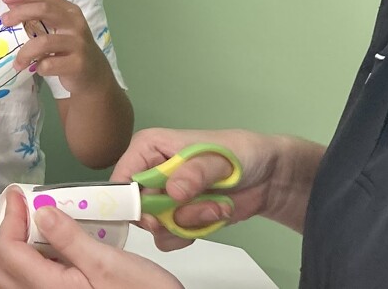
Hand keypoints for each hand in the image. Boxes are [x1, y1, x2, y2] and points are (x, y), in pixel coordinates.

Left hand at [0, 0, 112, 95]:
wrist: (94, 74)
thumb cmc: (70, 49)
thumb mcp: (60, 29)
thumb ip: (40, 18)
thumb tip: (11, 6)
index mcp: (70, 11)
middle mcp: (75, 23)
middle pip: (45, 10)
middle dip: (21, 13)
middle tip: (4, 21)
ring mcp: (78, 44)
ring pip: (44, 42)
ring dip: (25, 53)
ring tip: (17, 63)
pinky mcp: (77, 64)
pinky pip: (49, 64)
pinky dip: (39, 68)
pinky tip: (39, 69)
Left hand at [0, 188, 182, 288]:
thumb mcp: (109, 262)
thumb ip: (70, 239)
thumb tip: (39, 211)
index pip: (6, 252)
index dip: (6, 218)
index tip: (19, 193)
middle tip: (14, 204)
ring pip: (8, 277)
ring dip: (8, 243)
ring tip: (26, 217)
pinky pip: (27, 281)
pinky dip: (25, 256)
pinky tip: (45, 239)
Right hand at [112, 128, 290, 251]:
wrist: (266, 176)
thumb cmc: (239, 154)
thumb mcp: (218, 158)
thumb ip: (195, 172)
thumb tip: (172, 191)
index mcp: (148, 148)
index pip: (121, 180)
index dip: (132, 202)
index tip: (157, 214)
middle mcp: (149, 173)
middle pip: (136, 210)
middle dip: (168, 215)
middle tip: (196, 205)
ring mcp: (162, 198)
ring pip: (155, 228)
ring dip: (188, 223)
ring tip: (215, 206)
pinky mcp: (176, 218)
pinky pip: (170, 239)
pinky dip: (194, 232)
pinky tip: (213, 214)